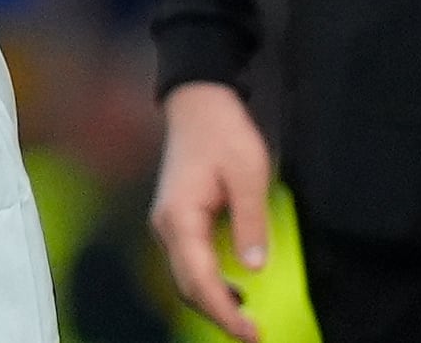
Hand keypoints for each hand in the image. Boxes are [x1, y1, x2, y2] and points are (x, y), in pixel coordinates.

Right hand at [149, 81, 273, 342]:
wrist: (198, 101)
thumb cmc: (223, 131)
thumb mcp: (248, 172)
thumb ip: (250, 221)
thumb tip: (254, 268)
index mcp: (179, 218)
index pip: (199, 281)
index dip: (225, 313)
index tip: (252, 332)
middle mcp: (166, 227)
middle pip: (187, 287)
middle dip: (219, 315)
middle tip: (253, 335)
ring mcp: (168, 225)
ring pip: (186, 279)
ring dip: (213, 302)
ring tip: (246, 320)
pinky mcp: (177, 221)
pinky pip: (190, 263)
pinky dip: (209, 283)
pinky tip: (235, 289)